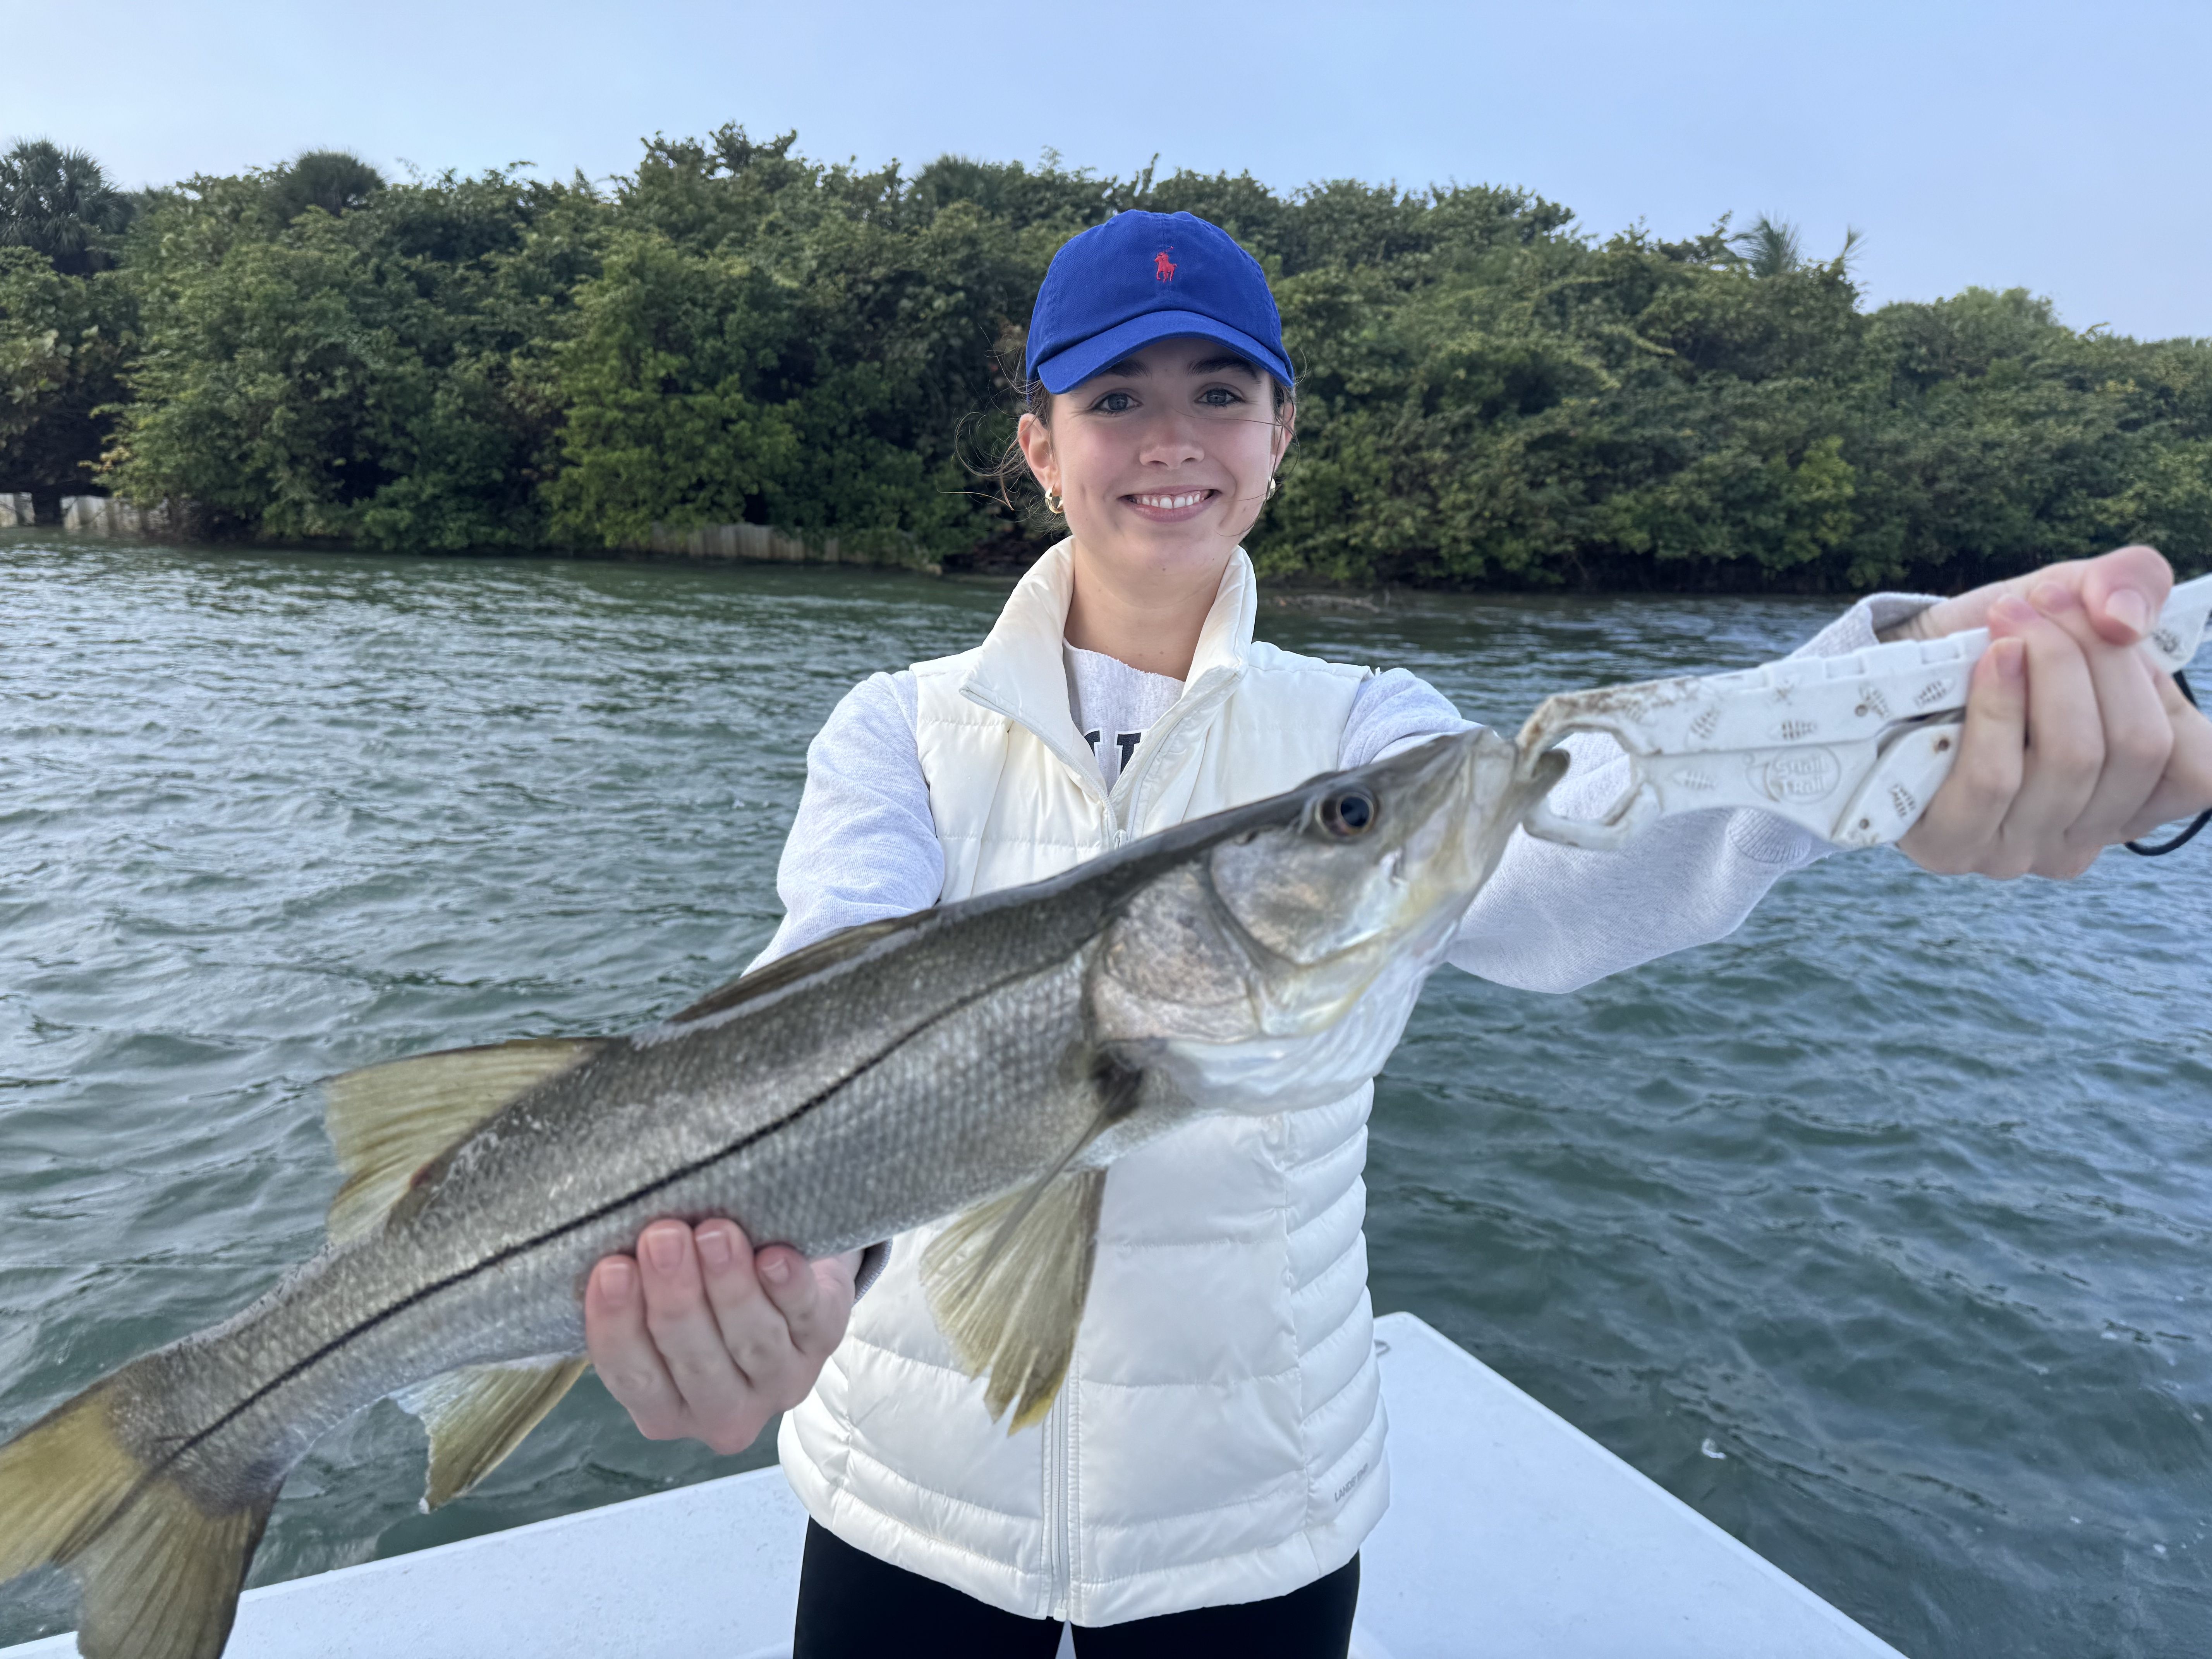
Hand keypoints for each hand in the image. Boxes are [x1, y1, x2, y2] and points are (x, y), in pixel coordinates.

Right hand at [585, 1219, 858, 1454]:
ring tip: (715, 1234)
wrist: (779, 1273)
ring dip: (731, 1287)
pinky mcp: (824, 1345)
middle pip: (694, 1359)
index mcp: (662, 1409)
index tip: (611, 1268)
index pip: (631, 1375)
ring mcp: (778, 1383)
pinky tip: (777, 1257)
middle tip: (662, 1236)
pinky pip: (808, 1319)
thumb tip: (606, 1243)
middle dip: (676, 1297)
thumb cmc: (698, 1289)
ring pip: (752, 1341)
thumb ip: (635, 1285)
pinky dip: (791, 1288)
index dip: (617, 1324)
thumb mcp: (655, 1297)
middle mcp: (721, 1411)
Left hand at [1883, 545, 2211, 876]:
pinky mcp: (1953, 845)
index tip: (2106, 617)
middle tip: (2043, 599)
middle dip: (2094, 655)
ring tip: (2009, 616)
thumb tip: (2125, 619)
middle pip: (2135, 747)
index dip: (2156, 686)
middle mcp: (2085, 834)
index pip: (2197, 770)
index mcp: (2134, 793)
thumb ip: (2129, 586)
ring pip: (2072, 758)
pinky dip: (1998, 707)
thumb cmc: (1994, 644)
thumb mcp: (2074, 598)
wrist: (1893, 669)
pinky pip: (1996, 779)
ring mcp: (2020, 849)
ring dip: (2046, 666)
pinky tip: (1990, 661)